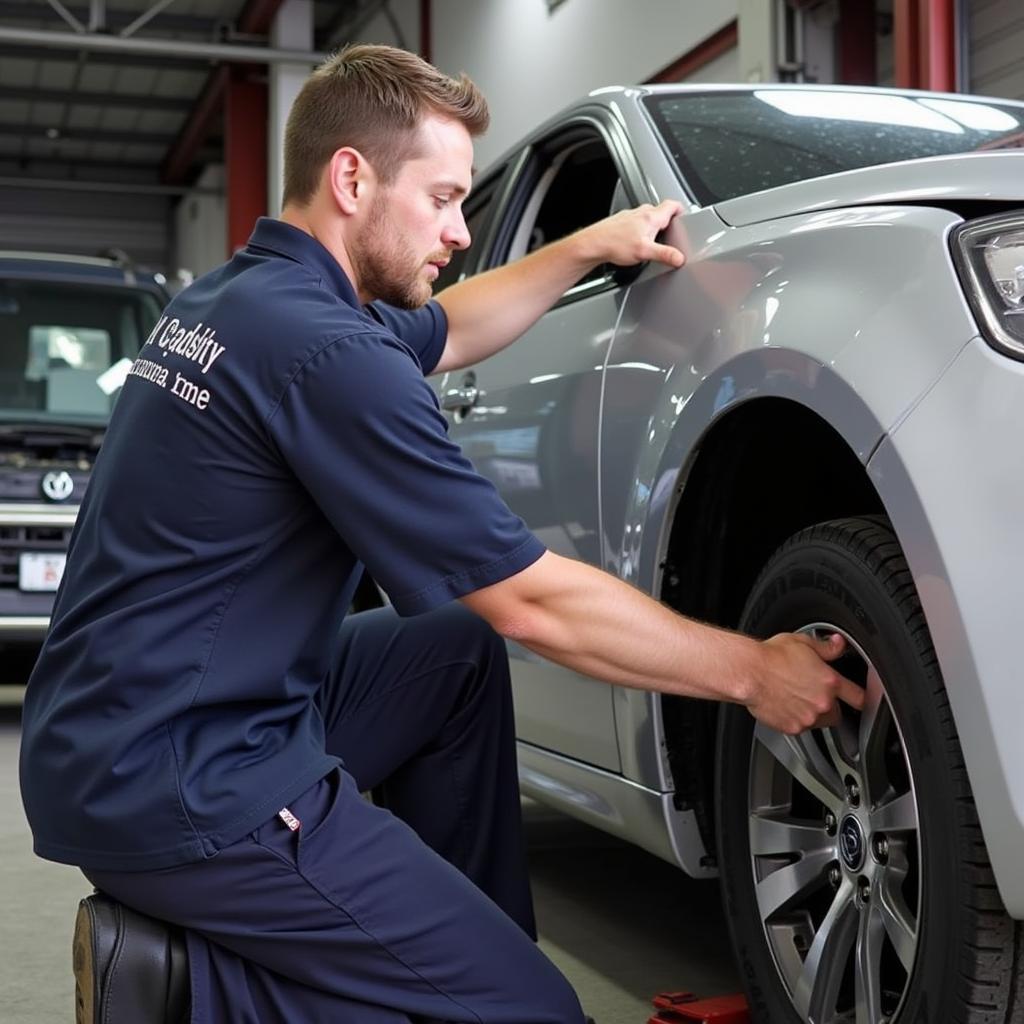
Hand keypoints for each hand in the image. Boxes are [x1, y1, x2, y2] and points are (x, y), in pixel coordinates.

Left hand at [579, 199, 684, 269]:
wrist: (594, 245)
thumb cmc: (615, 244)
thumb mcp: (645, 252)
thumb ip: (664, 254)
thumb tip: (678, 258)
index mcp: (651, 216)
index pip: (672, 205)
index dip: (681, 210)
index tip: (684, 217)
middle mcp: (641, 212)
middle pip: (661, 212)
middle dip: (667, 222)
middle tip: (670, 234)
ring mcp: (631, 216)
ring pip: (648, 217)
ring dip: (652, 226)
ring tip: (653, 241)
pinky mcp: (622, 222)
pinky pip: (636, 223)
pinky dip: (640, 230)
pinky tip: (636, 242)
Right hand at [743, 632, 864, 734]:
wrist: (748, 673)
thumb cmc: (770, 657)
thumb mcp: (802, 643)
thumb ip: (826, 647)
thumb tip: (838, 644)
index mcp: (830, 681)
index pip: (859, 696)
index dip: (863, 699)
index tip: (862, 700)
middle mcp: (822, 703)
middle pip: (838, 714)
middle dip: (829, 706)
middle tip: (813, 694)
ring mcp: (808, 718)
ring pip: (818, 722)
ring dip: (812, 714)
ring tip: (795, 699)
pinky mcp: (792, 728)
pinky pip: (799, 727)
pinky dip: (794, 719)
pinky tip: (783, 705)